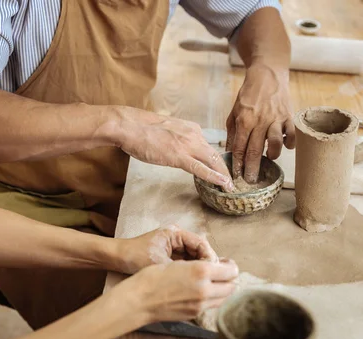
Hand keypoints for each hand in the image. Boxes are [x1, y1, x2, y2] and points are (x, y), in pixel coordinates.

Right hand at [111, 107, 234, 191]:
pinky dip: (215, 177)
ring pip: (213, 161)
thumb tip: (179, 147)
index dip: (217, 159)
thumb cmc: (142, 129)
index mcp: (191, 128)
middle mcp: (194, 134)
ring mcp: (188, 145)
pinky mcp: (179, 156)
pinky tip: (223, 184)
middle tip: (232, 181)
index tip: (222, 168)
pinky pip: (201, 169)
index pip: (209, 146)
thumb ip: (178, 138)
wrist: (130, 126)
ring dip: (224, 175)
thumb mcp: (168, 129)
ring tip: (230, 187)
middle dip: (226, 169)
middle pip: (216, 154)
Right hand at [113, 259, 238, 323]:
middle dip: (230, 278)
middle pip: (232, 286)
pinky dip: (213, 298)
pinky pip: (212, 305)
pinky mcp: (195, 314)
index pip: (231, 271)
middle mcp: (205, 290)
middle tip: (222, 272)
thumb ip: (201, 266)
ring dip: (223, 289)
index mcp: (202, 272)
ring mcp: (201, 305)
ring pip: (224, 298)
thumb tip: (216, 267)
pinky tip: (202, 291)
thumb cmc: (153, 277)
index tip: (226, 263)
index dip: (230, 266)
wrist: (139, 300)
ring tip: (213, 282)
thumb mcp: (179, 263)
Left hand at [116, 225, 217, 273]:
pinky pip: (186, 264)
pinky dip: (190, 272)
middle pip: (200, 251)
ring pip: (194, 258)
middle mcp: (178, 237)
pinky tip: (193, 283)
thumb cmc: (135, 257)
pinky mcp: (170, 256)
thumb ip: (182, 268)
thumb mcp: (160, 263)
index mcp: (176, 233)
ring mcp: (174, 247)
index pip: (201, 244)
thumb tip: (202, 277)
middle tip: (211, 280)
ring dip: (199, 269)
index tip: (212, 272)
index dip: (209, 258)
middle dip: (206, 264)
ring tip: (203, 283)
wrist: (117, 258)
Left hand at [226, 64, 294, 182]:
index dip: (237, 162)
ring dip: (272, 155)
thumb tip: (228, 151)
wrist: (268, 75)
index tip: (237, 174)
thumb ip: (232, 131)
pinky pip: (291, 134)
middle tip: (251, 180)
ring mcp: (276, 119)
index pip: (239, 147)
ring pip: (275, 144)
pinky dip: (289, 143)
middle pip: (255, 150)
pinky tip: (285, 146)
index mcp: (244, 120)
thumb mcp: (234, 111)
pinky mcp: (289, 116)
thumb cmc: (249, 95)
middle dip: (252, 168)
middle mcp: (260, 121)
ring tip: (269, 158)